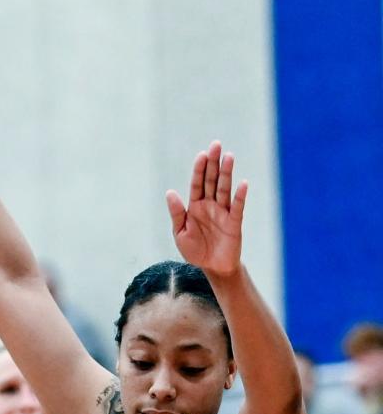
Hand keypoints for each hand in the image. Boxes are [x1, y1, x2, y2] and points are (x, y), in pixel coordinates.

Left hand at [166, 142, 246, 276]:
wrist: (212, 268)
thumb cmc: (195, 250)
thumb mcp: (180, 233)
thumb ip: (176, 213)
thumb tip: (170, 192)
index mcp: (195, 206)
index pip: (197, 184)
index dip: (199, 169)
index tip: (202, 155)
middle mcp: (210, 205)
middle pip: (212, 180)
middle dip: (213, 163)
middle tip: (216, 145)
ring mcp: (223, 212)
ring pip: (224, 189)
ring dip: (226, 173)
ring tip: (229, 156)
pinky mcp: (234, 222)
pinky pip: (237, 207)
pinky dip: (240, 196)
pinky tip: (243, 183)